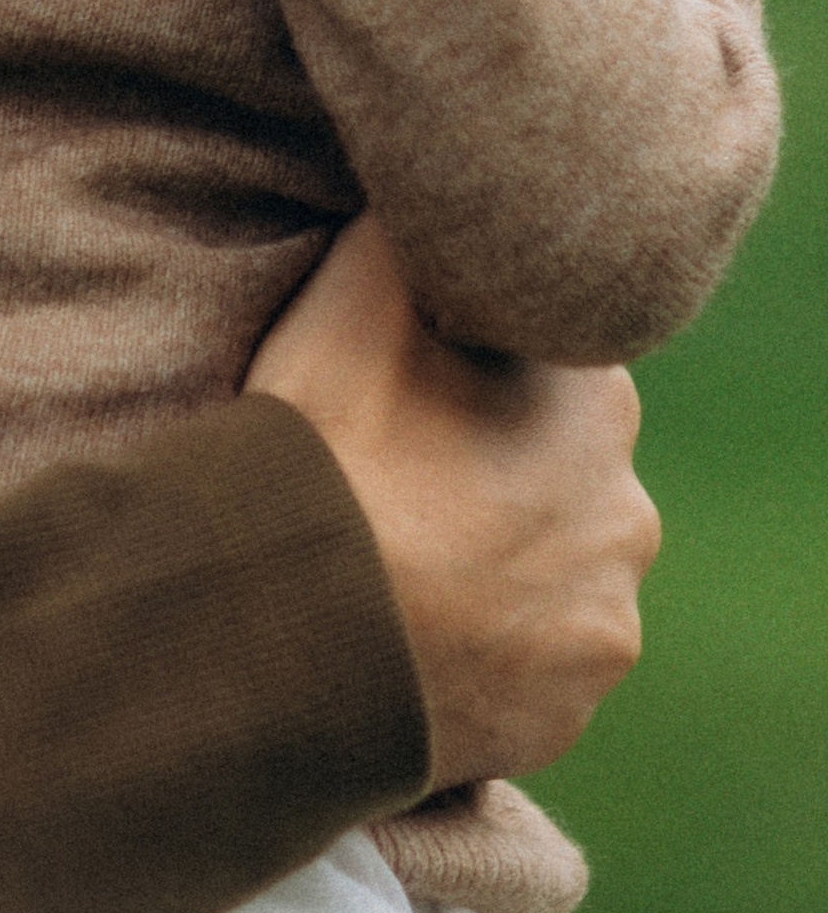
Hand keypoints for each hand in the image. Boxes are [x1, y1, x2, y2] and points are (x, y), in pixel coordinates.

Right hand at [248, 214, 654, 789]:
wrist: (285, 642)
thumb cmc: (319, 465)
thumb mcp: (346, 309)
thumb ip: (402, 236)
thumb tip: (417, 201)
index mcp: (595, 408)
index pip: (550, 367)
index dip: (470, 372)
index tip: (404, 391)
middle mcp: (628, 516)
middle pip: (556, 474)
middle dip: (489, 473)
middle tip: (389, 481)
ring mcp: (602, 622)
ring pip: (550, 572)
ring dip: (492, 566)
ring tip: (393, 563)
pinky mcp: (567, 711)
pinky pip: (532, 664)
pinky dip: (485, 650)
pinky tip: (411, 630)